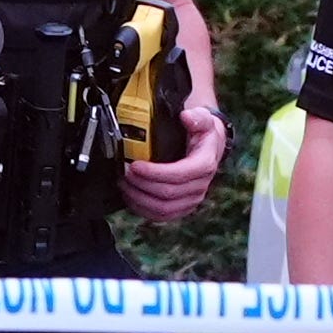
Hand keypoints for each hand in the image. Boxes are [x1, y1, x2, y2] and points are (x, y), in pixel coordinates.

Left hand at [118, 84, 227, 221]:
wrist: (208, 148)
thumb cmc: (202, 134)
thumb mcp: (203, 120)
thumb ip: (197, 117)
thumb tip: (186, 117)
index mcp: (204, 165)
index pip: (179, 175)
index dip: (154, 173)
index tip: (135, 165)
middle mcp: (199, 186)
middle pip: (167, 194)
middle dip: (141, 184)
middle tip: (124, 172)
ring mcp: (191, 200)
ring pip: (163, 209)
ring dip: (139, 198)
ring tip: (124, 184)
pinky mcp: (182, 207)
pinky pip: (161, 216)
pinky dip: (143, 209)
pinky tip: (131, 197)